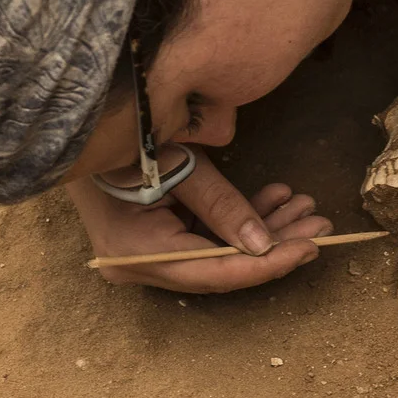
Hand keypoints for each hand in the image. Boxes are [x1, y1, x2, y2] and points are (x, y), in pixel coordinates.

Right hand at [68, 152, 331, 293]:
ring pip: (216, 254)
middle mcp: (136, 266)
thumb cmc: (124, 139)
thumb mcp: (178, 165)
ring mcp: (142, 257)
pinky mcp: (151, 242)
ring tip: (304, 207)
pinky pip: (202, 240)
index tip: (309, 248)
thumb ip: (222, 207)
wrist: (79, 125)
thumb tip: (264, 246)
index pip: (212, 272)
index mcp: (136, 252)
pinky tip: (274, 198)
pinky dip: (237, 221)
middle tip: (319, 226)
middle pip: (218, 268)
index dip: (265, 264)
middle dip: (273, 244)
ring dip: (261, 230)